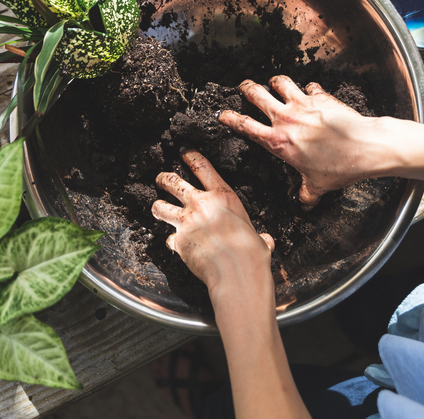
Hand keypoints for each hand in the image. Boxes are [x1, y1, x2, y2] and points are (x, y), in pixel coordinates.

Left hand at [152, 149, 273, 291]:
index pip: (201, 166)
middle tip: (161, 179)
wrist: (236, 271)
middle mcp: (200, 204)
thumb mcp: (258, 236)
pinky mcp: (178, 241)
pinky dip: (172, 243)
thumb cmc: (252, 254)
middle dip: (163, 179)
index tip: (183, 152)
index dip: (190, 156)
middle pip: (172, 182)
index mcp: (223, 196)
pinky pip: (168, 239)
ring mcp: (186, 222)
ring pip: (160, 206)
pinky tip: (177, 246)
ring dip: (158, 207)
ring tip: (158, 209)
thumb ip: (258, 235)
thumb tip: (264, 241)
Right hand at [219, 77, 376, 207]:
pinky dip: (308, 87)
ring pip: (279, 82)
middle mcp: (286, 119)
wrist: (364, 147)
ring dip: (274, 81)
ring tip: (273, 82)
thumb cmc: (340, 167)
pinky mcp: (321, 97)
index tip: (222, 114)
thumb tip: (304, 203)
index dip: (230, 118)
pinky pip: (309, 86)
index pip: (245, 126)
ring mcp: (303, 104)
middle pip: (256, 94)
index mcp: (278, 142)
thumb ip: (306, 194)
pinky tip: (310, 91)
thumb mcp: (317, 185)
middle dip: (247, 88)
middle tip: (244, 87)